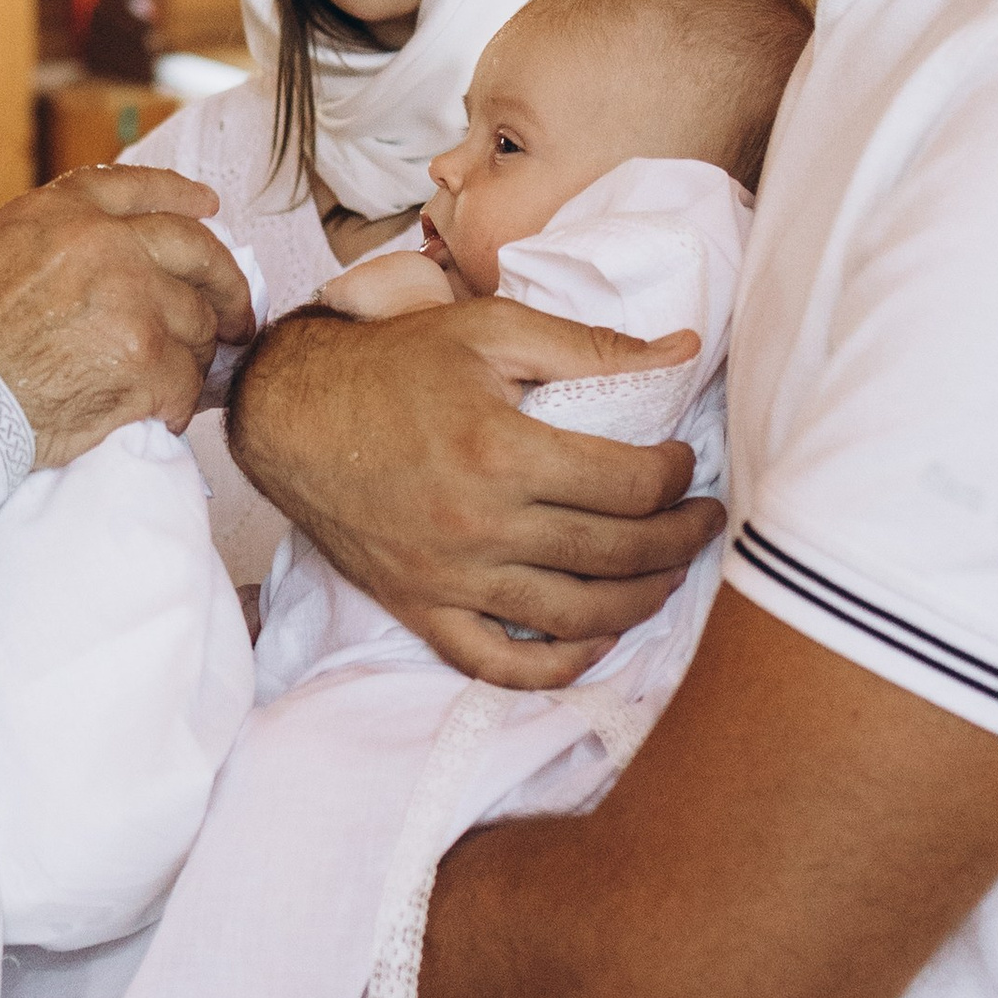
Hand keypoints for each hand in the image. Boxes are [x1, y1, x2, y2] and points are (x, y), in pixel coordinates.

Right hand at [0, 167, 254, 467]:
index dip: (181, 195)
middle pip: (197, 253)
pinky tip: (155, 414)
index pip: (140, 189)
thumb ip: (59, 241)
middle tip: (238, 316)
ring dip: (191, 357)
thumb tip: (117, 253)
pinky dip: (175, 406)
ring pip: (198, 326)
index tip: (209, 207)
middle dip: (227, 286)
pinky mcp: (145, 362)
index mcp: (65, 213)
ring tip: (170, 381)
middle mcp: (106, 245)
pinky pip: (185, 385)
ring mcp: (132, 301)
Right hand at [227, 299, 723, 687]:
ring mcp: (448, 578)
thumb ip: (593, 345)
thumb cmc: (393, 364)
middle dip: (681, 540)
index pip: (629, 485)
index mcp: (501, 451)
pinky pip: (498, 665)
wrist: (292, 413)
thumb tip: (684, 350)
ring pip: (574, 617)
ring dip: (641, 601)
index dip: (677, 475)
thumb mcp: (492, 331)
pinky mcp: (420, 610)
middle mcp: (479, 525)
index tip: (683, 462)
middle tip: (705, 521)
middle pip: (616, 554)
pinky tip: (595, 638)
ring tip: (668, 574)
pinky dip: (557, 667)